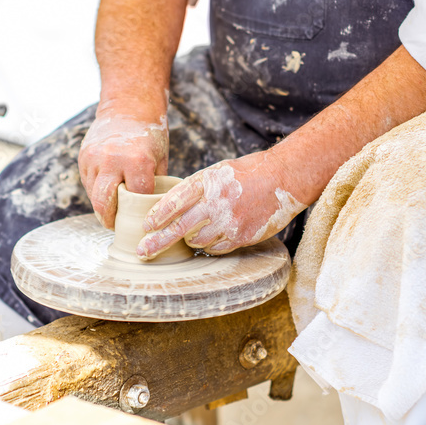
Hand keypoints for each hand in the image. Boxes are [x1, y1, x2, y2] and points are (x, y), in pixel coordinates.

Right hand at [79, 108, 167, 228]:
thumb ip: (155, 184)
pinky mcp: (83, 157)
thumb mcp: (160, 159)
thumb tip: (154, 211)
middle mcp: (112, 160)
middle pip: (104, 203)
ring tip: (110, 213)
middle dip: (109, 219)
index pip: (135, 199)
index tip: (139, 223)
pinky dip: (95, 191)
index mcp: (137, 161)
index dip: (137, 213)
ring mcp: (94, 158)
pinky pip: (88, 183)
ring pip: (93, 195)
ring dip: (101, 206)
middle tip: (115, 226)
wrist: (127, 108)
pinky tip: (105, 192)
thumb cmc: (149, 135)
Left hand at [137, 151, 306, 258]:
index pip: (174, 201)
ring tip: (195, 232)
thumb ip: (194, 190)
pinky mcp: (241, 236)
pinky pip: (215, 248)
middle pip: (179, 228)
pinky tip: (214, 236)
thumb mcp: (216, 173)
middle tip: (143, 252)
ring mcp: (228, 221)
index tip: (146, 226)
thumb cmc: (245, 174)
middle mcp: (215, 202)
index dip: (157, 216)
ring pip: (196, 241)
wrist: (282, 179)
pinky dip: (209, 245)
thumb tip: (168, 210)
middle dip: (157, 242)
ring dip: (190, 240)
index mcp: (206, 182)